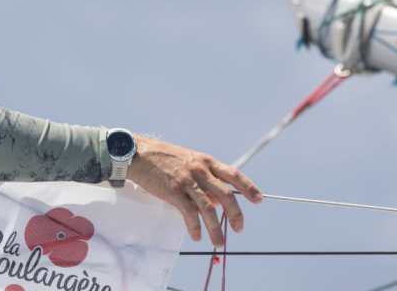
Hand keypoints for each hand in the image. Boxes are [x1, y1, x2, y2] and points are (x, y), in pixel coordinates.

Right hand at [127, 136, 261, 246]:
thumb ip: (203, 178)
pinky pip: (189, 213)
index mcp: (205, 161)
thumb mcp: (187, 160)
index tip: (259, 199)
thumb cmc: (161, 157)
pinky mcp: (174, 191)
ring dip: (216, 228)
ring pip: (209, 209)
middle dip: (236, 214)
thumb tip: (215, 202)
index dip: (248, 187)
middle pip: (226, 195)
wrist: (137, 154)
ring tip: (219, 242)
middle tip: (239, 228)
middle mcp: (200, 170)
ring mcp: (187, 181)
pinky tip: (196, 236)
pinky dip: (195, 227)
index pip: (233, 174)